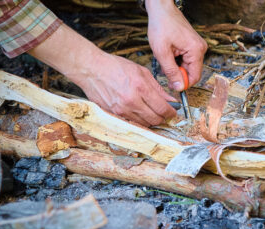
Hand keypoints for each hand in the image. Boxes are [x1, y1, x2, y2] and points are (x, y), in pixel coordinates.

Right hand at [28, 24, 175, 126]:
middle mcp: (131, 101)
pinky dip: (139, 121)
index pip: (162, 108)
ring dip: (151, 121)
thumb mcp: (141, 72)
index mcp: (140, 88)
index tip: (173, 112)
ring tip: (153, 114)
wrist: (91, 69)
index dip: (171, 113)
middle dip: (163, 119)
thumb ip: (158, 88)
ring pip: (143, 124)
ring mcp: (121, 110)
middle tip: (165, 115)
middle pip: (154, 119)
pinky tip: (140, 115)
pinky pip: (131, 123)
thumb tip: (171, 100)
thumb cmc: (116, 67)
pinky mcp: (113, 114)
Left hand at [146, 0, 207, 90]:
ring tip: (164, 57)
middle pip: (191, 72)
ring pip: (187, 66)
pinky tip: (168, 54)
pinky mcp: (192, 45)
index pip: (195, 77)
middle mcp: (200, 49)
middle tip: (163, 69)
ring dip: (175, 67)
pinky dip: (176, 61)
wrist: (161, 9)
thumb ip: (171, 71)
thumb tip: (179, 87)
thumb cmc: (161, 26)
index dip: (183, 84)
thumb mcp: (162, 52)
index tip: (170, 84)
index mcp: (196, 50)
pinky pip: (186, 59)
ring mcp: (197, 46)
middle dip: (177, 74)